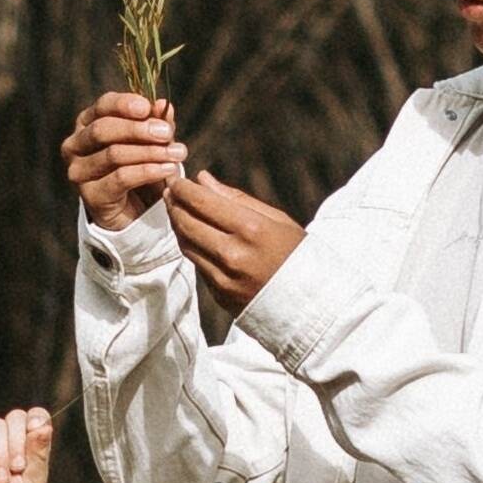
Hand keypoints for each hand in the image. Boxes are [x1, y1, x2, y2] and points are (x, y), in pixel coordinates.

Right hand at [0, 407, 56, 482]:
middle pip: (16, 416)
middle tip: (17, 469)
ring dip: (0, 457)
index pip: (35, 416)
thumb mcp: (34, 480)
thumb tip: (44, 425)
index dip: (36, 419)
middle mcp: (7, 438)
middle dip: (17, 444)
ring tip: (0, 481)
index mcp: (29, 443)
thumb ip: (39, 452)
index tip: (36, 431)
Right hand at [62, 91, 185, 232]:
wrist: (133, 211)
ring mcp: (79, 171)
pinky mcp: (90, 195)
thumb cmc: (139, 167)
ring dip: (150, 152)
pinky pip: (121, 178)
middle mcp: (75, 144)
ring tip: (176, 154)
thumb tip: (163, 105)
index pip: (103, 106)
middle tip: (166, 133)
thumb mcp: (150, 141)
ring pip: (114, 154)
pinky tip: (168, 169)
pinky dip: (148, 171)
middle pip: (103, 129)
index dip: (124, 104)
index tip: (148, 107)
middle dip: (138, 129)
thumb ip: (155, 123)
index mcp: (87, 123)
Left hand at [163, 167, 304, 304]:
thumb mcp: (276, 219)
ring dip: (177, 224)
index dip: (183, 189)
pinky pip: (197, 264)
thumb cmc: (297, 254)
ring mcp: (224, 278)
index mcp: (252, 230)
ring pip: (186, 244)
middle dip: (174, 203)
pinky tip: (192, 234)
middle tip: (170, 191)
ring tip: (177, 209)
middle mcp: (233, 255)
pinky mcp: (219, 295)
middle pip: (186, 223)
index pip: (202, 202)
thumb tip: (202, 179)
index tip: (177, 180)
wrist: (312, 303)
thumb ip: (236, 198)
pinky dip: (191, 245)